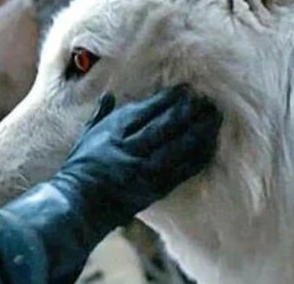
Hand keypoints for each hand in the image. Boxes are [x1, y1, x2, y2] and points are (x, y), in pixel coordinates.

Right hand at [52, 85, 221, 225]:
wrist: (79, 204)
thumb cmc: (80, 168)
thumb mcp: (86, 136)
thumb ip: (101, 115)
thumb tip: (109, 96)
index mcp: (113, 133)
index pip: (147, 111)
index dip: (168, 99)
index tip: (185, 89)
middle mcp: (130, 149)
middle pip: (166, 125)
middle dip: (188, 111)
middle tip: (206, 100)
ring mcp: (145, 170)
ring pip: (179, 146)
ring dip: (199, 131)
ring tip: (214, 118)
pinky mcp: (155, 189)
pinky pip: (182, 170)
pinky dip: (198, 156)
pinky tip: (210, 145)